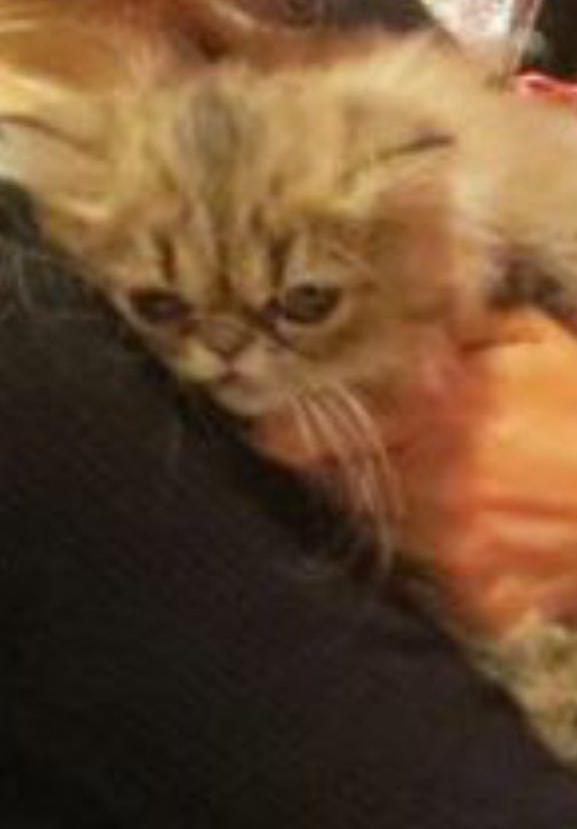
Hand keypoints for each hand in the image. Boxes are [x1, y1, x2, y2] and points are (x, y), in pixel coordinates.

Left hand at [259, 311, 576, 636]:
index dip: (289, 430)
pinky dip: (433, 557)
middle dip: (331, 467)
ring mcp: (453, 548)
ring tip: (413, 485)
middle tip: (331, 451)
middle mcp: (432, 483)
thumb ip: (463, 336)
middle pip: (342, 485)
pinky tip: (456, 532)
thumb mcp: (536, 341)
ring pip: (379, 529)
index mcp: (440, 414)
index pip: (328, 429)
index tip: (267, 429)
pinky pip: (430, 579)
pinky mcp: (482, 597)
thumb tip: (405, 320)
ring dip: (380, 506)